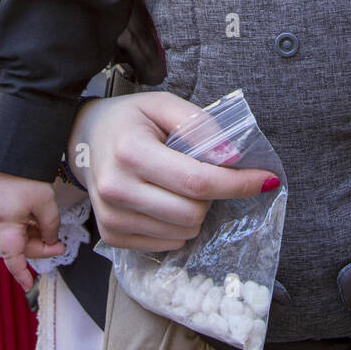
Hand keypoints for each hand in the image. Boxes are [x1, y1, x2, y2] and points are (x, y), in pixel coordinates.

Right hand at [0, 170, 64, 290]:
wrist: (12, 148)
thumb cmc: (27, 175)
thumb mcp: (45, 204)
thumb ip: (50, 226)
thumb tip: (51, 240)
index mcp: (6, 224)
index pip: (12, 257)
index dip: (21, 273)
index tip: (28, 285)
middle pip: (17, 245)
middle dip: (39, 248)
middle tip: (60, 246)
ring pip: (16, 233)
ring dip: (34, 236)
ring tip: (52, 231)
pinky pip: (13, 221)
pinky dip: (27, 224)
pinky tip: (39, 218)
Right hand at [68, 92, 279, 251]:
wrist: (83, 140)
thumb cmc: (129, 120)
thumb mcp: (163, 105)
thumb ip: (200, 125)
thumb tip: (232, 156)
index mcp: (131, 152)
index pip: (197, 181)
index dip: (238, 183)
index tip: (267, 180)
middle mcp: (117, 189)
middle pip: (193, 212)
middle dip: (212, 195)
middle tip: (201, 173)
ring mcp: (112, 218)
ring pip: (183, 232)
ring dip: (196, 211)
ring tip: (178, 185)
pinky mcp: (111, 236)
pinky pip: (167, 243)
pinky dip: (178, 226)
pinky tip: (164, 202)